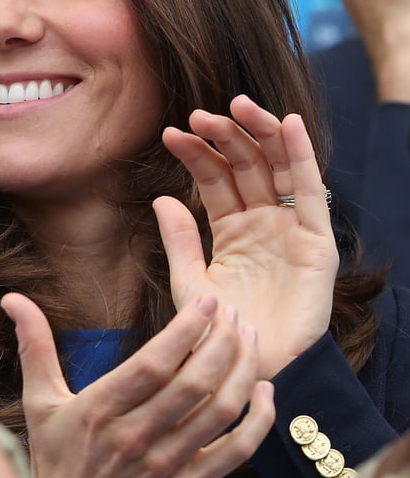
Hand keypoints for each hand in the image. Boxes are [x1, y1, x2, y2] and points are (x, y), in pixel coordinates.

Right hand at [2, 292, 273, 477]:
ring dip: (243, 370)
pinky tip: (265, 392)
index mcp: (100, 410)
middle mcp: (135, 437)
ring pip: (219, 410)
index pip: (154, 362)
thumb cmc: (56, 466)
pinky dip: (258, 421)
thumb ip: (35, 348)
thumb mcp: (39, 405)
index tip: (209, 302)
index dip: (187, 329)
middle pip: (194, 381)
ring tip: (251, 339)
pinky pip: (235, 451)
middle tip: (236, 314)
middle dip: (223, 340)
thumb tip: (12, 299)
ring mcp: (165, 465)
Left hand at [160, 95, 337, 379]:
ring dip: (259, 133)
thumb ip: (179, 239)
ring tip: (237, 106)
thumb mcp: (191, 282)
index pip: (214, 179)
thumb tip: (161, 196)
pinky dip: (301, 156)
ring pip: (276, 168)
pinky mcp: (315, 241)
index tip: (171, 134)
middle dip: (225, 137)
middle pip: (246, 165)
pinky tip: (288, 123)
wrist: (253, 372)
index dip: (196, 154)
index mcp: (232, 230)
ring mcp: (289, 229)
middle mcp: (262, 223)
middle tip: (200, 116)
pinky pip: (309, 192)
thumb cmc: (220, 334)